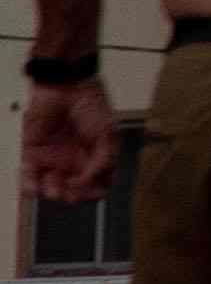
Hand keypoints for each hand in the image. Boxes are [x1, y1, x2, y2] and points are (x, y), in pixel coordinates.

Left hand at [19, 75, 112, 207]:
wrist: (65, 88)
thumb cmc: (91, 106)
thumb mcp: (108, 134)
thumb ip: (104, 161)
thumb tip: (90, 182)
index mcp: (96, 158)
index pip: (98, 185)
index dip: (96, 192)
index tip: (94, 190)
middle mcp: (75, 161)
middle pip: (74, 191)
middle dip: (73, 195)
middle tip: (73, 190)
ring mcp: (54, 160)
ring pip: (51, 188)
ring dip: (52, 192)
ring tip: (54, 186)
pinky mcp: (33, 155)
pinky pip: (28, 177)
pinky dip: (29, 186)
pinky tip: (34, 187)